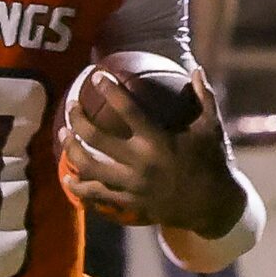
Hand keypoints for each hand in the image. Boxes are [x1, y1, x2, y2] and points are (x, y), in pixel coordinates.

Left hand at [62, 66, 241, 234]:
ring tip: (63, 134)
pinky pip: (96, 196)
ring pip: (89, 167)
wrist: (212, 206)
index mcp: (159, 141)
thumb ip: (204, 98)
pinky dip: (78, 187)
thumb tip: (197, 69)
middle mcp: (141, 162)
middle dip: (77, 118)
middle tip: (70, 105)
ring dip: (71, 149)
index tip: (96, 75)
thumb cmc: (211, 162)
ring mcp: (132, 185)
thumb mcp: (211, 129)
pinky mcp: (128, 203)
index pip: (128, 110)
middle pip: (96, 138)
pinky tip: (68, 176)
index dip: (110, 90)